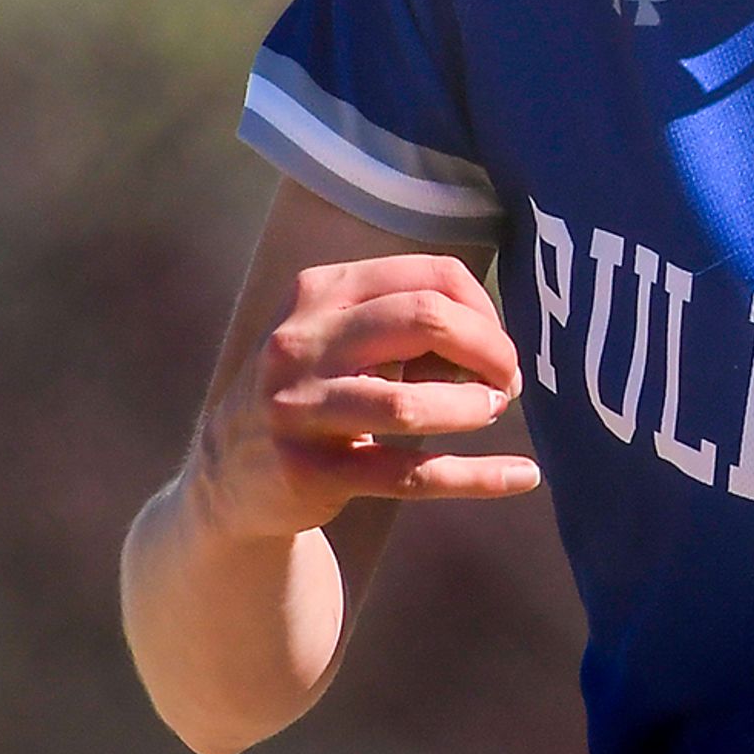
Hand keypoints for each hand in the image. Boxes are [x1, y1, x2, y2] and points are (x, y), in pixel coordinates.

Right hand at [187, 253, 538, 540]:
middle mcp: (301, 342)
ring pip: (410, 403)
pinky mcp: (309, 472)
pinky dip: (477, 477)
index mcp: (319, 292)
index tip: (498, 346)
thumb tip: (499, 348)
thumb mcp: (342, 339)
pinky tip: (524, 475)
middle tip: (509, 380)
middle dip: (489, 349)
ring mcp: (298, 408)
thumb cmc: (314, 393)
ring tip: (493, 411)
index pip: (431, 276)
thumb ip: (409, 326)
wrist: (230, 473)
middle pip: (426, 319)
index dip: (484, 310)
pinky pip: (409, 474)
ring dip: (473, 407)